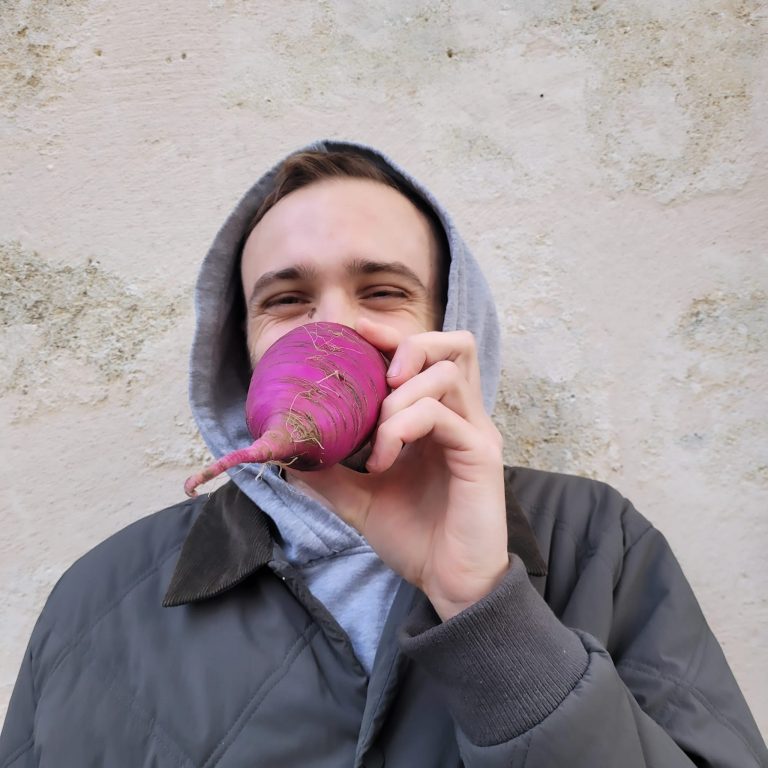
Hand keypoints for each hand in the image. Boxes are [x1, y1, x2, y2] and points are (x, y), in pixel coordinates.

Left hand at [288, 317, 508, 620]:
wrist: (449, 584)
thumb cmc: (414, 538)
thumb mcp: (360, 499)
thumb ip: (330, 471)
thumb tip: (289, 450)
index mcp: (441, 419)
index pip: (430, 354)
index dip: (394, 336)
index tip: (356, 331)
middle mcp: (464, 417)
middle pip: (456, 345)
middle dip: (411, 346)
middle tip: (381, 378)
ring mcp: (475, 433)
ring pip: (446, 374)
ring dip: (398, 398)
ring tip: (376, 437)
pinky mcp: (481, 455)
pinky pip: (442, 416)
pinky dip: (403, 427)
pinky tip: (382, 461)